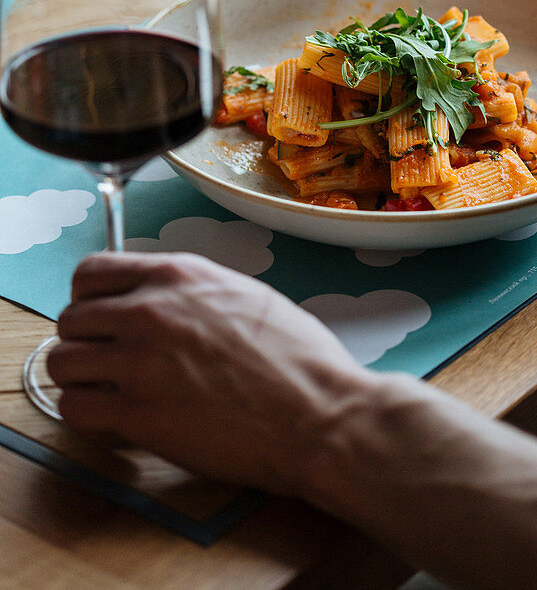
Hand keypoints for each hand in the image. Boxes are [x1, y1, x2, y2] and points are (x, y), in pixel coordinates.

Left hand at [48, 252, 374, 491]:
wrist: (318, 411)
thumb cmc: (297, 357)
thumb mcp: (243, 294)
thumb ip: (190, 293)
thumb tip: (160, 302)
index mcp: (178, 275)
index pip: (91, 272)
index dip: (90, 297)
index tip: (102, 317)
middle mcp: (150, 310)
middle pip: (70, 318)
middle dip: (85, 341)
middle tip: (109, 361)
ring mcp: (139, 362)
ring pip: (62, 362)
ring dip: (81, 379)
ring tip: (110, 392)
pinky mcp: (138, 415)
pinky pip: (73, 410)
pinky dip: (87, 417)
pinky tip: (116, 420)